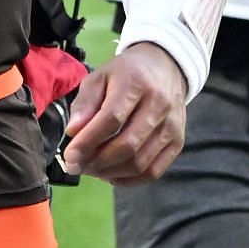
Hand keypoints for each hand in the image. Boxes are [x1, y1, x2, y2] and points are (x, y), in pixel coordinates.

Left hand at [61, 43, 185, 184]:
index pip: (111, 118)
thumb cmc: (126, 74)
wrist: (165, 68)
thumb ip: (85, 103)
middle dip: (97, 161)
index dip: (88, 141)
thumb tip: (73, 132)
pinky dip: (129, 179)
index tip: (70, 156)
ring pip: (140, 162)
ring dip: (110, 172)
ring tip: (91, 169)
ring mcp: (172, 126)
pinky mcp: (178, 142)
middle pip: (127, 145)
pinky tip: (110, 174)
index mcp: (136, 83)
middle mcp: (159, 105)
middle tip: (77, 166)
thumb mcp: (100, 76)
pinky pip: (153, 171)